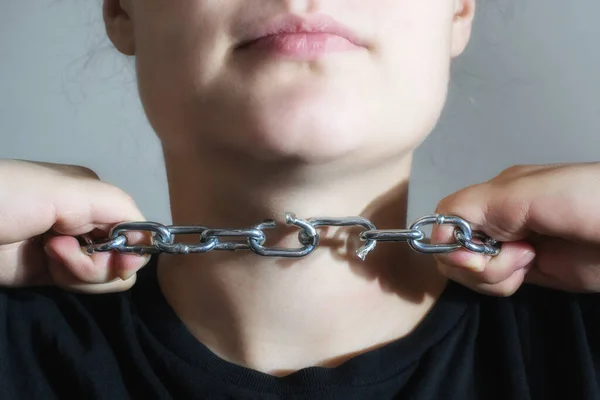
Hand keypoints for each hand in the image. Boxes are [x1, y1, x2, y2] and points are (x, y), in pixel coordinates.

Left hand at [0, 159, 150, 292]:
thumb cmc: (6, 198)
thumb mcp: (66, 189)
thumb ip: (116, 206)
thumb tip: (150, 239)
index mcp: (95, 196)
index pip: (138, 228)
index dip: (134, 247)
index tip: (116, 255)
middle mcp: (89, 223)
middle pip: (126, 256)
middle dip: (102, 261)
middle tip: (63, 250)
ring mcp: (72, 251)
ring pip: (110, 276)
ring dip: (83, 271)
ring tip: (48, 255)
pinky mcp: (54, 275)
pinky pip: (85, 286)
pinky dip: (72, 281)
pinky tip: (46, 266)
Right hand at [432, 162, 599, 295]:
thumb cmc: (586, 201)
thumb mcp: (526, 193)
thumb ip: (474, 205)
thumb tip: (432, 234)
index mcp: (493, 194)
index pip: (445, 219)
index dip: (447, 240)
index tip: (472, 253)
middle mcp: (496, 219)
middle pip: (452, 249)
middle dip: (473, 261)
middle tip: (514, 255)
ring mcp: (510, 247)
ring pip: (469, 269)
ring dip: (492, 273)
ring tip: (529, 260)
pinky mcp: (525, 271)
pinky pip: (492, 283)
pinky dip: (503, 283)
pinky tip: (530, 270)